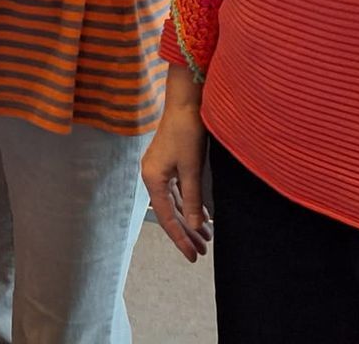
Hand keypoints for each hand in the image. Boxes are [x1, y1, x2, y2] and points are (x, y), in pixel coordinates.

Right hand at [140, 96, 210, 261]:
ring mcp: (160, 169)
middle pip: (169, 212)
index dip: (180, 238)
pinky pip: (177, 191)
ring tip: (206, 238)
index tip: (192, 255)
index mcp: (152, 178)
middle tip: (202, 252)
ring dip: (190, 219)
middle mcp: (152, 176)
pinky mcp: (169, 163)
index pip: (166, 216)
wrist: (186, 103)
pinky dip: (189, 204)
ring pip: (174, 202)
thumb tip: (194, 225)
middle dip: (186, 232)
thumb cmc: (186, 132)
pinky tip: (201, 215)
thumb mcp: (191, 169)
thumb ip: (192, 199)